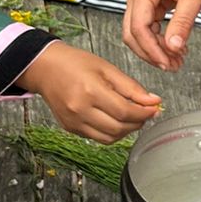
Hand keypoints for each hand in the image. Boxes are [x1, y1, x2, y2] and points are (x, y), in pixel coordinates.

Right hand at [21, 43, 162, 140]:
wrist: (45, 68)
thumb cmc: (74, 63)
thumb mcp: (107, 68)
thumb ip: (131, 87)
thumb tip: (153, 101)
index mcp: (91, 91)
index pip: (125, 112)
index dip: (144, 113)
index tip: (155, 108)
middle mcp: (80, 110)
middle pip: (119, 128)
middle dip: (138, 122)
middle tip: (146, 112)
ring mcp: (74, 122)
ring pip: (109, 138)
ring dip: (126, 131)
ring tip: (132, 117)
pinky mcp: (70, 128)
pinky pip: (97, 138)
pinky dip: (112, 132)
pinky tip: (116, 120)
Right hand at [122, 0, 200, 70]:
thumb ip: (183, 21)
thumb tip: (174, 47)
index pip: (139, 26)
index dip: (151, 49)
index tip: (166, 63)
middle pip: (132, 33)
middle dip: (151, 53)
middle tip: (172, 66)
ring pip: (137, 33)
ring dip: (154, 50)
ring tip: (177, 60)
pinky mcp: (146, 5)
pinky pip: (146, 28)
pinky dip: (158, 41)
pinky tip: (174, 48)